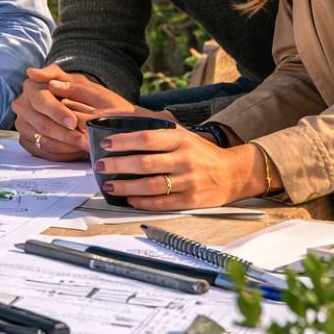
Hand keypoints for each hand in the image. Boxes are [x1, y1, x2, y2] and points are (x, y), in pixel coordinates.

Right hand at [11, 65, 95, 159]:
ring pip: (42, 141)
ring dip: (66, 146)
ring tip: (84, 147)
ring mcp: (22, 123)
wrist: (77, 106)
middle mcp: (22, 104)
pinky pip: (42, 152)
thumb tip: (32, 73)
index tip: (73, 122)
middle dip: (65, 134)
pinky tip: (75, 151)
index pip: (41, 102)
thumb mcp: (73, 79)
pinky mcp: (25, 139)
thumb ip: (55, 74)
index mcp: (31, 86)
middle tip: (85, 141)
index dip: (57, 112)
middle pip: (42, 124)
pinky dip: (60, 154)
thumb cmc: (76, 92)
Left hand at [94, 127, 266, 209]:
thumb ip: (158, 135)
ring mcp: (188, 181)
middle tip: (99, 166)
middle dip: (117, 165)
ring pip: (150, 186)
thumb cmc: (202, 153)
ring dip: (125, 186)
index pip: (146, 139)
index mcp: (181, 140)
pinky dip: (142, 202)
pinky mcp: (191, 200)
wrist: (234, 173)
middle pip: (144, 163)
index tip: (105, 144)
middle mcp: (184, 160)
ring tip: (109, 185)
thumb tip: (124, 130)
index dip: (123, 142)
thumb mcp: (184, 136)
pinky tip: (129, 198)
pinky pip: (162, 203)